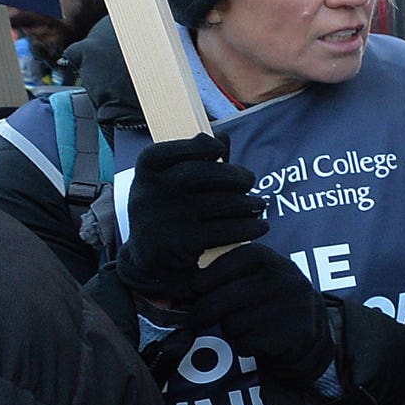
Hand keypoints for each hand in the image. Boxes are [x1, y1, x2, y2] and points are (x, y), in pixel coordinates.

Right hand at [115, 137, 265, 301]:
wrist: (152, 266)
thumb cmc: (169, 214)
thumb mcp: (170, 186)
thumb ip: (194, 160)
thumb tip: (221, 137)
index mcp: (145, 173)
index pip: (171, 150)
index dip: (199, 146)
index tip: (219, 149)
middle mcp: (148, 193)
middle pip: (201, 173)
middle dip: (234, 175)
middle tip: (250, 180)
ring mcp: (163, 220)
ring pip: (218, 202)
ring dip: (247, 203)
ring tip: (259, 205)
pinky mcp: (179, 245)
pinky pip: (224, 230)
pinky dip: (247, 227)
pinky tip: (259, 226)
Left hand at [191, 244, 338, 404]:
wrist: (308, 328)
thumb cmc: (267, 300)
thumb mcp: (254, 276)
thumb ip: (224, 275)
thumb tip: (181, 289)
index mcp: (268, 258)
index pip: (225, 264)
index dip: (205, 279)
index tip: (198, 289)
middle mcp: (282, 278)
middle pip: (221, 299)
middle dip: (206, 312)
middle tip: (201, 317)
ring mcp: (289, 306)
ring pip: (232, 324)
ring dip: (231, 330)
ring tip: (245, 325)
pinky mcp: (292, 333)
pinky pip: (247, 343)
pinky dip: (245, 345)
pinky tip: (258, 339)